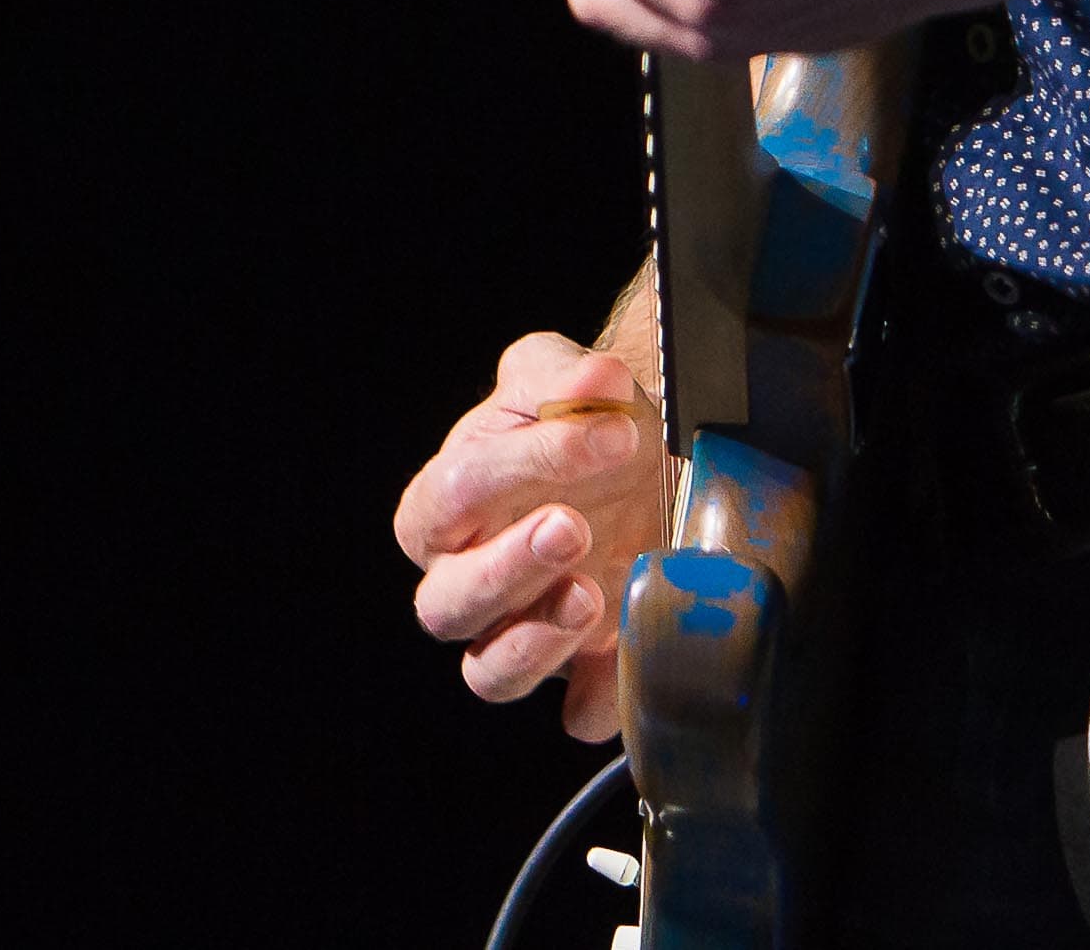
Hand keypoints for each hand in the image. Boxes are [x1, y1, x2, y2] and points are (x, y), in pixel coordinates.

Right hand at [396, 320, 672, 732]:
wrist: (643, 459)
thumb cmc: (584, 420)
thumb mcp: (568, 376)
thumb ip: (569, 374)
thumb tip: (596, 382)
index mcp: (445, 504)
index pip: (455, 491)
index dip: (526, 463)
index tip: (612, 432)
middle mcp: (469, 578)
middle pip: (449, 603)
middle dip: (507, 569)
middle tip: (573, 526)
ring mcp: (523, 631)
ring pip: (490, 672)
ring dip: (533, 644)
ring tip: (591, 595)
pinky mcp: (582, 673)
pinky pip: (578, 715)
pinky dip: (602, 698)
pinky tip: (632, 651)